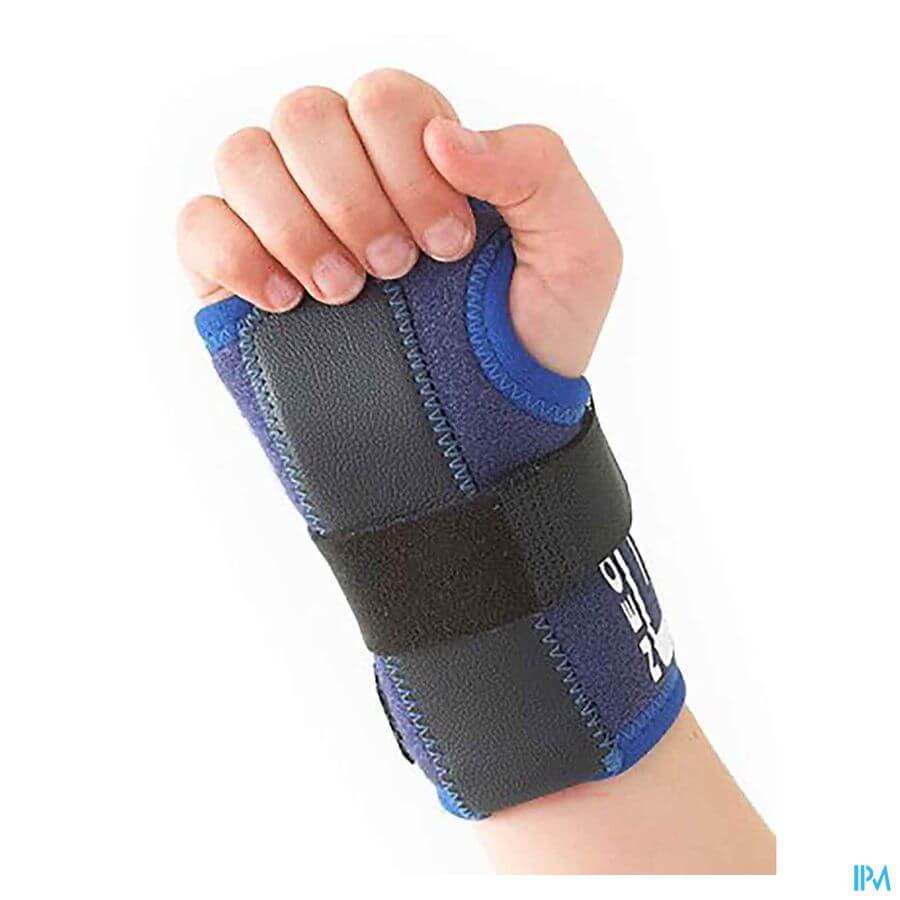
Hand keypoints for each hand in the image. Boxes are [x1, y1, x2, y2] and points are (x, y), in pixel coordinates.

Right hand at [177, 69, 621, 376]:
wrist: (479, 440)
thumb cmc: (530, 346)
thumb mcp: (577, 256)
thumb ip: (536, 168)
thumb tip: (443, 136)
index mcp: (422, 159)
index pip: (385, 98)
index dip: (408, 163)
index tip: (447, 248)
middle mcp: (349, 179)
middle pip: (306, 115)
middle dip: (353, 196)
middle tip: (395, 270)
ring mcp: (290, 225)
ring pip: (244, 155)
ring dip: (293, 222)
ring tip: (343, 292)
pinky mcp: (241, 279)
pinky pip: (198, 222)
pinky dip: (233, 251)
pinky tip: (284, 302)